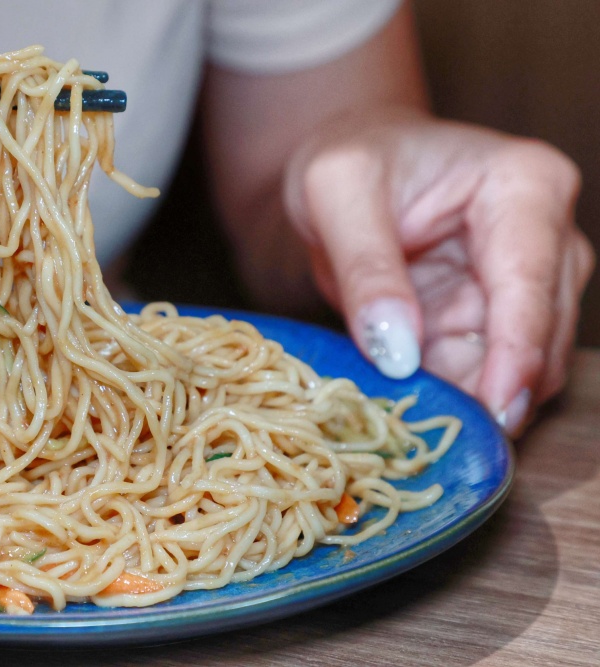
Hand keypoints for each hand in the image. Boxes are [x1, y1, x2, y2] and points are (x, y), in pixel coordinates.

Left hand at [284, 108, 593, 435]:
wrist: (352, 159)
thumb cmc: (351, 156)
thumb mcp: (336, 192)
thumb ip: (366, 268)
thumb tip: (397, 352)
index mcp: (525, 186)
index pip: (531, 283)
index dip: (515, 354)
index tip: (492, 412)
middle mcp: (548, 235)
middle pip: (540, 335)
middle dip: (488, 388)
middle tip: (428, 427)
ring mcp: (530, 282)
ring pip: (523, 367)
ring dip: (469, 397)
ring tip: (408, 413)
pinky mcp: (498, 318)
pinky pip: (487, 374)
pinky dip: (454, 394)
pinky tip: (412, 402)